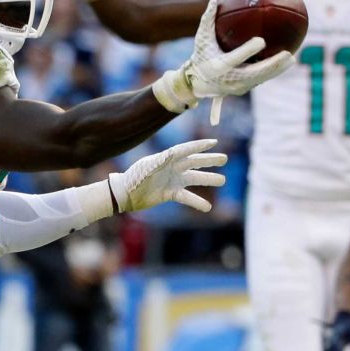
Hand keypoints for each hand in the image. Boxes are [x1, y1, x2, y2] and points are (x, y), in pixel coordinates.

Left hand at [108, 139, 226, 212]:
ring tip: (223, 180)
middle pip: (194, 162)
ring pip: (195, 178)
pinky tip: (208, 207)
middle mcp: (172, 167)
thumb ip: (160, 161)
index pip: (186, 149)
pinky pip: (187, 197)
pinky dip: (197, 202)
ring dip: (208, 179)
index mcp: (166, 157)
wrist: (125, 194)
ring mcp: (173, 180)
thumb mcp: (146, 167)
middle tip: (225, 158)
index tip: (214, 142)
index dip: (199, 146)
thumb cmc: (133, 177)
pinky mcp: (171, 193)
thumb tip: (170, 155)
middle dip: (209, 160)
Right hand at [152, 0, 295, 116]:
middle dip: (273, 65)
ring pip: (262, 78)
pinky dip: (273, 71)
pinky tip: (285, 62)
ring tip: (292, 59)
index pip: (235, 58)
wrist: (198, 83)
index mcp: (219, 65)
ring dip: (278, 70)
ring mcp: (238, 86)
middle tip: (288, 54)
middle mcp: (230, 78)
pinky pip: (261, 79)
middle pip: (256, 73)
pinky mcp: (244, 89)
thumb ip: (207, 20)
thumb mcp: (201, 39)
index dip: (248, 50)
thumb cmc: (201, 56)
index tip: (262, 40)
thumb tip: (215, 1)